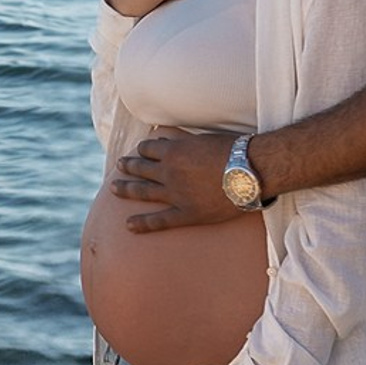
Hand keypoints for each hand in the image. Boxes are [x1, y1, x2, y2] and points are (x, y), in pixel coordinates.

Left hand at [111, 127, 238, 227]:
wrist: (252, 171)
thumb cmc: (235, 150)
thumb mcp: (205, 139)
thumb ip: (185, 142)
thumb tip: (169, 141)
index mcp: (173, 152)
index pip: (148, 148)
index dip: (143, 149)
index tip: (140, 151)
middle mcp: (169, 172)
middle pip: (141, 168)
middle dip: (129, 166)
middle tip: (119, 165)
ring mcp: (175, 194)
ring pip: (143, 191)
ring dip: (126, 189)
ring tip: (113, 187)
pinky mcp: (187, 213)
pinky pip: (159, 220)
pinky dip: (142, 223)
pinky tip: (129, 225)